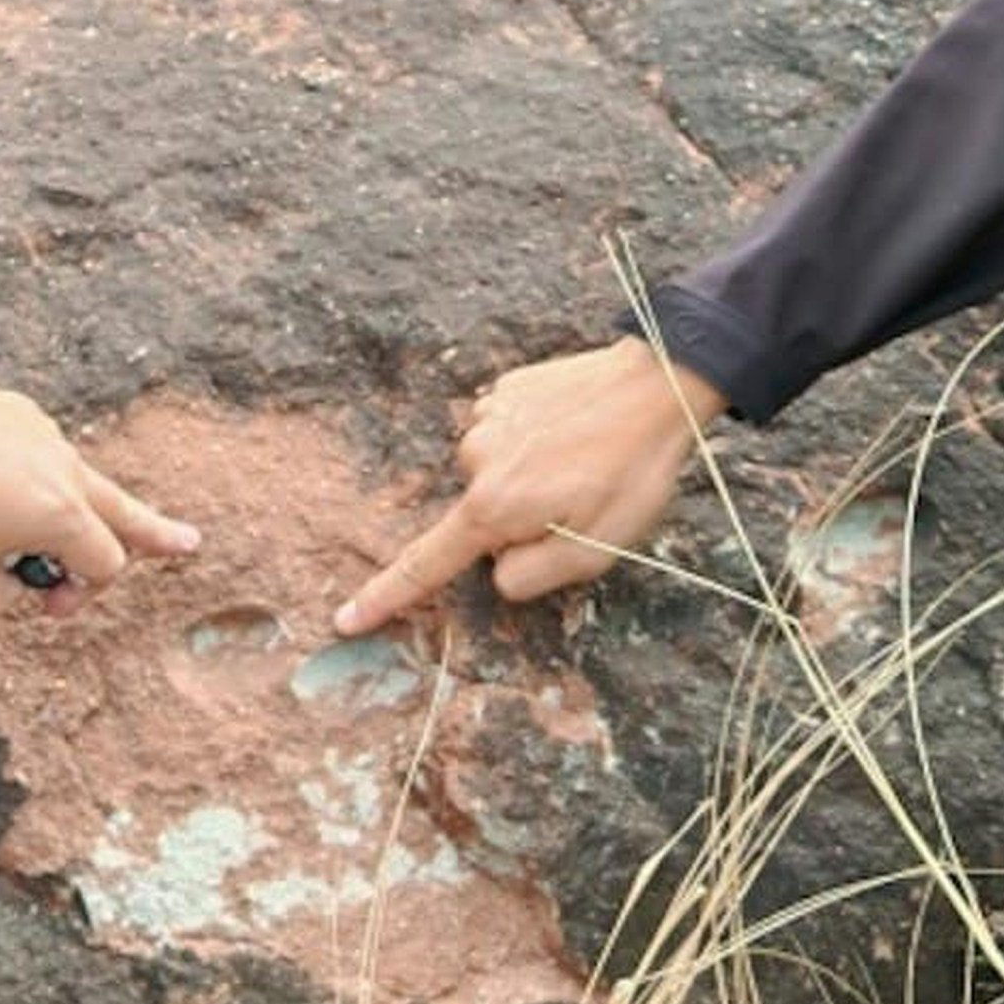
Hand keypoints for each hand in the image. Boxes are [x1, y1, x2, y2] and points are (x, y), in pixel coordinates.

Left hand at [0, 319, 200, 615]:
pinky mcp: (25, 416)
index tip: (43, 601)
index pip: (105, 566)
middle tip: (188, 544)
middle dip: (158, 534)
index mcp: (61, 517)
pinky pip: (43, 456)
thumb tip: (18, 598)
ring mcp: (50, 439)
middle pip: (127, 514)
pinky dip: (33, 479)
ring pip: (84, 482)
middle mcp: (68, 474)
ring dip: (85, 511)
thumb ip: (0, 600)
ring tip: (95, 520)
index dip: (82, 594)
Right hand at [332, 338, 727, 636]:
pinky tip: (571, 430)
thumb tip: (498, 568)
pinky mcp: (504, 388)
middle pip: (484, 517)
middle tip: (580, 499)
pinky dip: (533, 441)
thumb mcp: (593, 552)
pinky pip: (508, 434)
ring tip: (582, 458)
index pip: (427, 564)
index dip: (386, 596)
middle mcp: (475, 459)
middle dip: (521, 520)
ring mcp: (486, 417)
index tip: (345, 619)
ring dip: (530, 475)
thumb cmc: (631, 476)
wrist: (657, 385)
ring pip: (498, 474)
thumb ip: (531, 576)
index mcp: (492, 507)